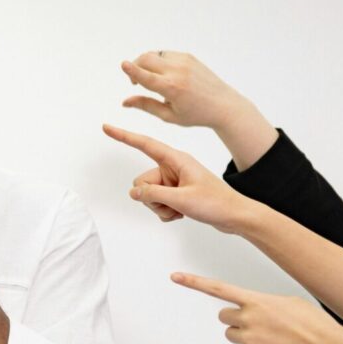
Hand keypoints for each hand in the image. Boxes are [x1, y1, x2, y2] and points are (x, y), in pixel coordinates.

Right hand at [103, 124, 256, 232]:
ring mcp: (174, 181)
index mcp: (176, 160)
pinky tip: (181, 213)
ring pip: (148, 195)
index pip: (144, 145)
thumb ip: (153, 194)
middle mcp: (173, 168)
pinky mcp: (176, 193)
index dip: (124, 136)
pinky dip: (166, 212)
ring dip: (160, 207)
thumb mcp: (181, 199)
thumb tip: (133, 192)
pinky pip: (157, 203)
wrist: (235, 215)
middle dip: (151, 198)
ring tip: (180, 210)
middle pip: (143, 181)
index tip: (107, 128)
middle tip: (172, 204)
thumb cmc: (216, 203)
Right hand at [120, 51, 254, 130]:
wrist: (222, 104)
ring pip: (154, 55)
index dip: (132, 70)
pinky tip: (163, 74)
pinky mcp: (189, 57)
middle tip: (136, 82)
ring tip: (150, 78)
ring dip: (145, 63)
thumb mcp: (168, 115)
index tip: (122, 64)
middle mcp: (178, 71)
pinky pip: (165, 54)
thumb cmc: (195, 114)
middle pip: (146, 59)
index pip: (146, 76)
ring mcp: (184, 61)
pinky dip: (158, 61)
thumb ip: (145, 105)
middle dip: (135, 67)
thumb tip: (125, 102)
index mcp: (172, 88)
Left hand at [172, 272, 342, 343]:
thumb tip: (256, 309)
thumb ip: (265, 303)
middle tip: (260, 325)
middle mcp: (247, 316)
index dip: (194, 282)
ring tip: (271, 339)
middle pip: (224, 316)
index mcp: (256, 300)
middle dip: (237, 320)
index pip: (218, 288)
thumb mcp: (288, 302)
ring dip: (245, 336)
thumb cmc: (313, 325)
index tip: (175, 277)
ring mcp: (247, 336)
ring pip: (232, 335)